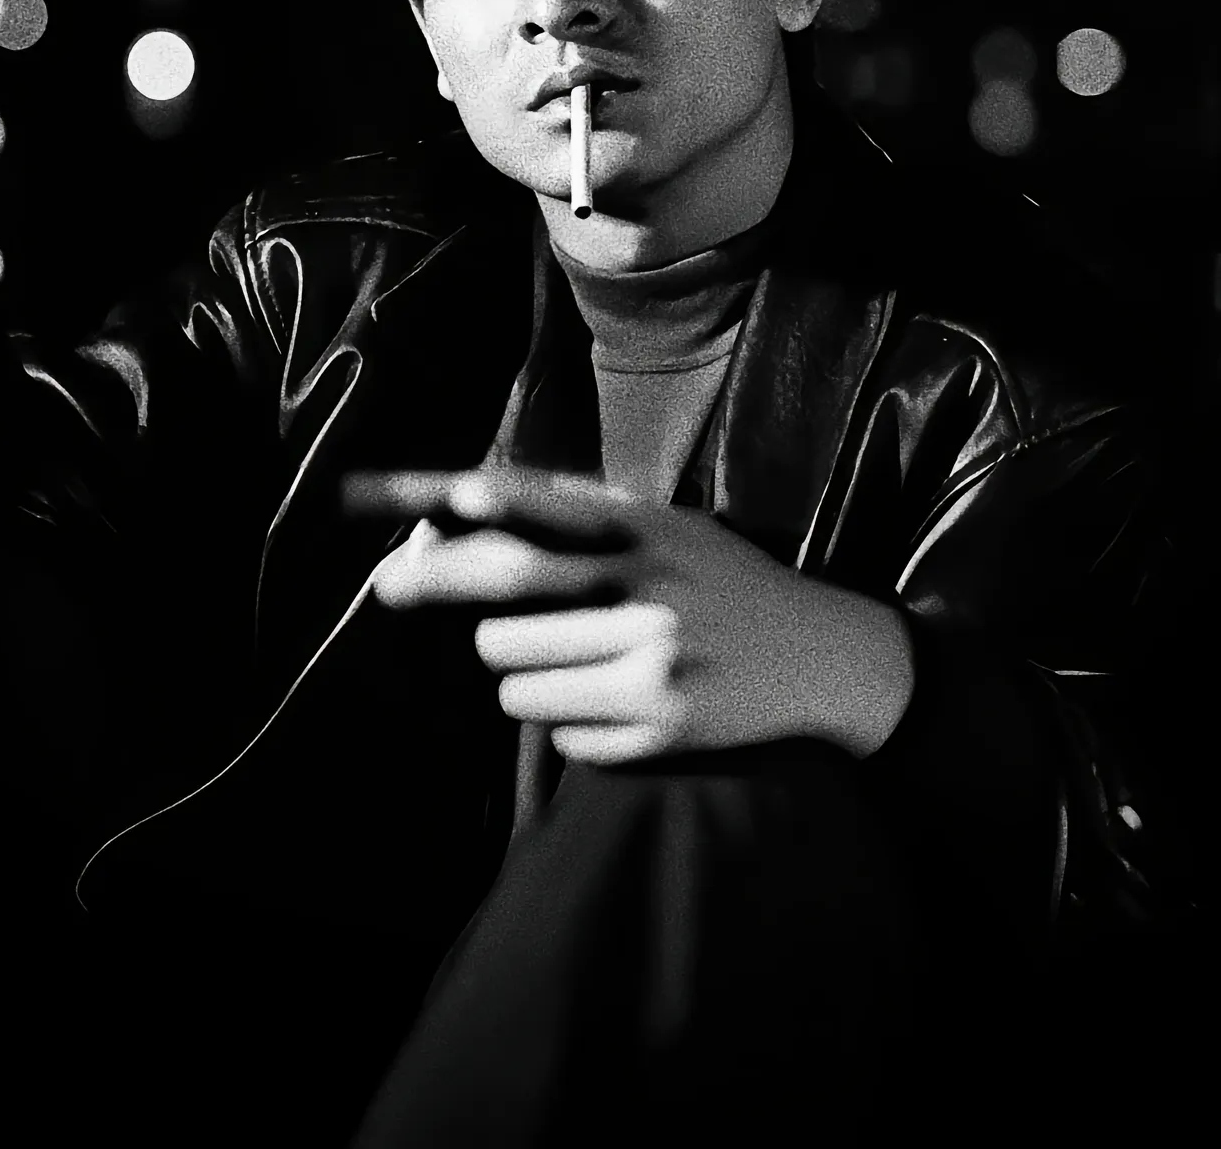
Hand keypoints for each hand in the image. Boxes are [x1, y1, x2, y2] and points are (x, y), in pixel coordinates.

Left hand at [373, 469, 914, 763]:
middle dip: (452, 604)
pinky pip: (560, 737)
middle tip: (417, 596)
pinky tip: (615, 702)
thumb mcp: (667, 524)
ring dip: (518, 672)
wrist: (819, 655)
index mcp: (647, 533)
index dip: (502, 504)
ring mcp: (655, 668)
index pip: (560, 510)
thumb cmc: (719, 579)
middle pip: (507, 603)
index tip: (454, 500)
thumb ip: (578, 509)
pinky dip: (568, 723)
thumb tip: (463, 500)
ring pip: (514, 681)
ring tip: (567, 658)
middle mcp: (650, 596)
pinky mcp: (661, 733)